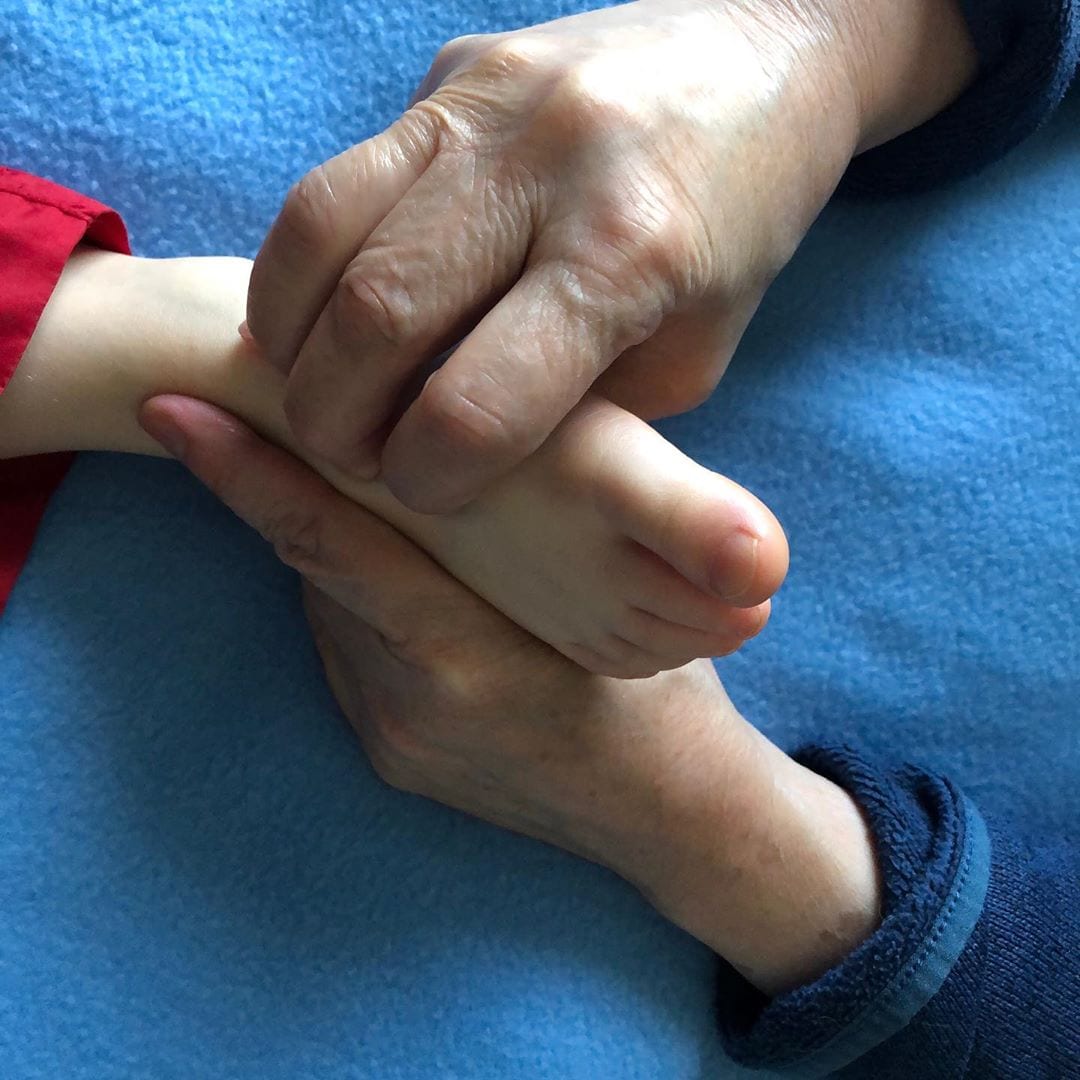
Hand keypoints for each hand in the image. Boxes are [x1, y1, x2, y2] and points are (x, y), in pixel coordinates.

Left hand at [141, 393, 880, 994]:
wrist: (666, 813)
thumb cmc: (662, 689)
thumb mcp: (623, 589)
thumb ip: (550, 518)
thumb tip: (474, 427)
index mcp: (466, 658)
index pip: (334, 549)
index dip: (250, 475)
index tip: (177, 410)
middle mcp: (408, 702)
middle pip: (318, 568)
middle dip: (286, 486)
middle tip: (254, 403)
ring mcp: (391, 734)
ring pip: (331, 605)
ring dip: (333, 540)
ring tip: (358, 477)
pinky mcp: (389, 752)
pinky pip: (350, 647)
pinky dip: (358, 594)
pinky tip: (399, 566)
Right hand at [247, 0, 974, 511]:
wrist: (760, 52)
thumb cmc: (735, 227)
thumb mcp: (691, 353)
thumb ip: (583, 409)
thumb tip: (468, 452)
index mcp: (631, 256)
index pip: (478, 404)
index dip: (429, 475)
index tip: (426, 490)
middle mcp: (549, 167)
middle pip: (379, 318)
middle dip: (337, 419)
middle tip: (353, 455)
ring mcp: (486, 104)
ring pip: (325, 235)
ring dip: (296, 343)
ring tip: (315, 390)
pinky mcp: (448, 76)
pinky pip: (329, 180)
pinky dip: (298, 269)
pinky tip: (315, 318)